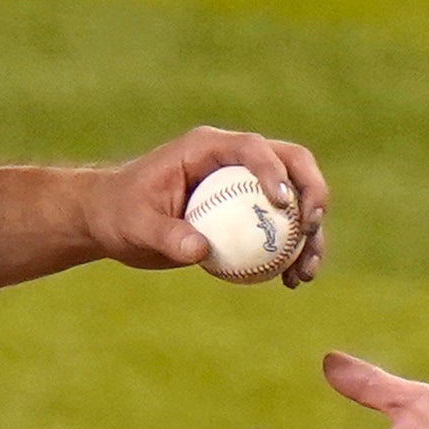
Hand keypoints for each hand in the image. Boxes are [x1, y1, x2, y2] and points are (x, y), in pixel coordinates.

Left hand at [88, 125, 328, 286]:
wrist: (114, 221)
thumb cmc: (120, 214)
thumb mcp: (136, 226)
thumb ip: (167, 235)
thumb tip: (200, 250)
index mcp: (208, 148)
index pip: (253, 147)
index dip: (274, 170)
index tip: (283, 203)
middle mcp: (234, 161)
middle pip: (292, 162)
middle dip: (313, 191)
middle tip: (311, 226)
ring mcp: (246, 185)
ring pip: (297, 197)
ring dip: (311, 232)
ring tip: (307, 270)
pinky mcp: (249, 212)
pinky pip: (282, 228)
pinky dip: (294, 252)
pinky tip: (293, 280)